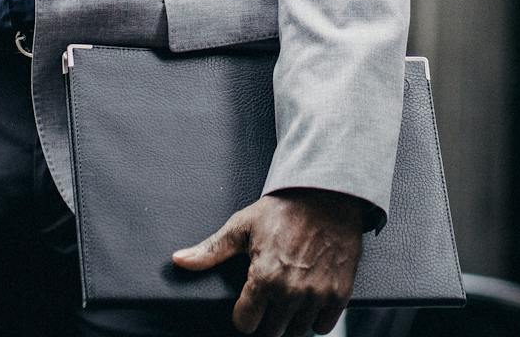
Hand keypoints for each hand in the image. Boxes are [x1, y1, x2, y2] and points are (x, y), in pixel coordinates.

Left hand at [172, 189, 367, 334]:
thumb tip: (180, 261)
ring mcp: (317, 294)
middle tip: (271, 297)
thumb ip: (211, 250)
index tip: (249, 302)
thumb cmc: (284, 209)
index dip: (244, 313)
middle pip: (272, 331)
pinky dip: (317, 317)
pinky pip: (323, 326)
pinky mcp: (340, 293)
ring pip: (297, 332)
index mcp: (264, 278)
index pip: (245, 324)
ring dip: (292, 319)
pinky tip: (311, 299)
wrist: (328, 195)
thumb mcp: (243, 226)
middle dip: (268, 317)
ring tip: (291, 297)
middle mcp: (291, 291)